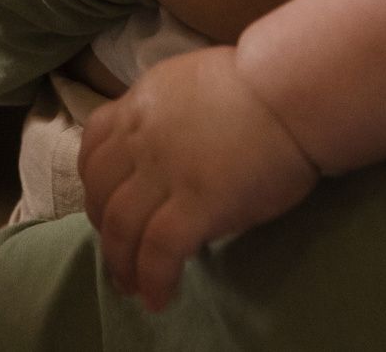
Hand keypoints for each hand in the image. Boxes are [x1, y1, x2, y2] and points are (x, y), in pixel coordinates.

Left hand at [80, 45, 317, 310]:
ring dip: (121, 262)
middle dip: (103, 229)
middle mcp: (142, 138)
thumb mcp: (190, 87)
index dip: (94, 183)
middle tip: (117, 256)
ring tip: (131, 287)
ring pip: (121, 224)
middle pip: (101, 191)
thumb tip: (170, 160)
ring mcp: (165, 171)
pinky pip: (159, 249)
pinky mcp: (196, 202)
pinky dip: (153, 278)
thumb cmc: (259, 87)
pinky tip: (159, 297)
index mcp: (141, 105)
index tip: (105, 205)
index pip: (94, 146)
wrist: (290, 90)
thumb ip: (170, 120)